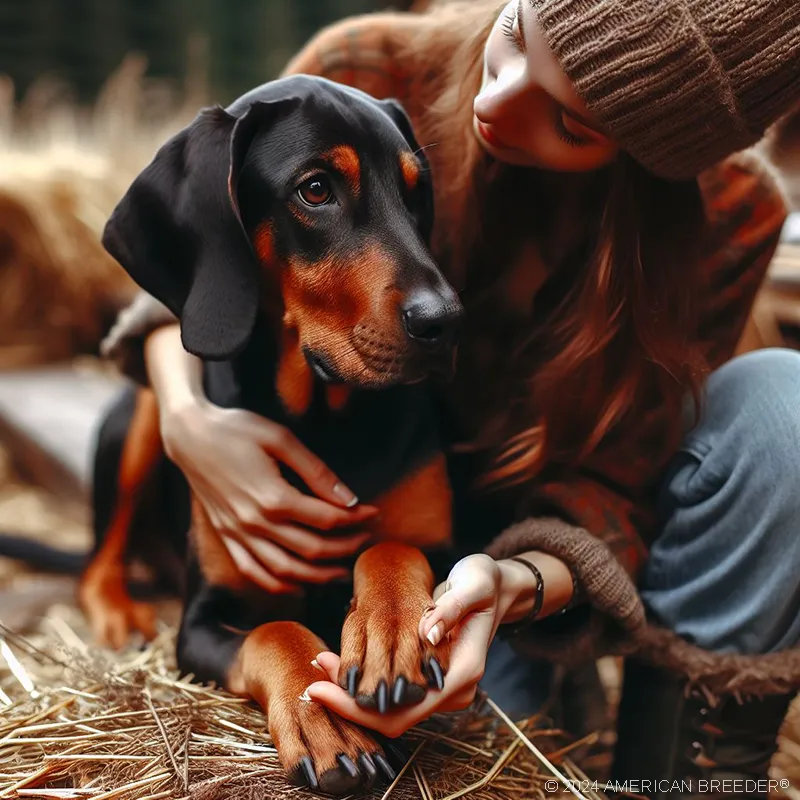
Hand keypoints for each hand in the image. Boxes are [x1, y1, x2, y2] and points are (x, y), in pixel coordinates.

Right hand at [160, 399, 377, 592]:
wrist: (189, 436)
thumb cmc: (236, 429)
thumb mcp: (281, 438)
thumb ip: (317, 472)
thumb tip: (349, 498)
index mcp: (272, 497)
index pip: (327, 519)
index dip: (356, 519)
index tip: (373, 512)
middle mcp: (254, 523)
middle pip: (311, 550)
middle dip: (345, 547)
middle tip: (366, 538)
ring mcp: (238, 534)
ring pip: (285, 571)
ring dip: (319, 576)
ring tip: (343, 570)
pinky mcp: (226, 537)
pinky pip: (254, 572)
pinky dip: (279, 585)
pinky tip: (300, 585)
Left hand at [304, 554, 516, 736]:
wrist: (499, 588)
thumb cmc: (484, 581)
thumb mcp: (472, 584)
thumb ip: (450, 609)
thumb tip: (426, 635)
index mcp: (463, 673)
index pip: (404, 710)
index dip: (358, 705)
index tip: (321, 686)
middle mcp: (453, 691)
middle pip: (392, 718)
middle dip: (348, 703)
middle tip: (313, 675)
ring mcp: (442, 690)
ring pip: (390, 710)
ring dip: (353, 694)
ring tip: (321, 662)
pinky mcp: (432, 682)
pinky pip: (394, 695)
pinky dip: (366, 685)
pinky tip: (343, 664)